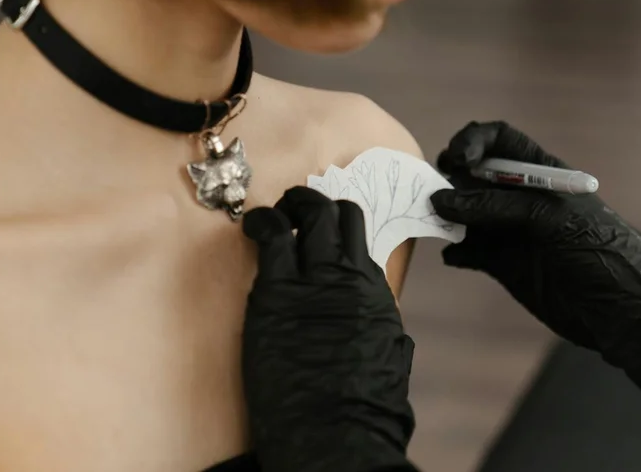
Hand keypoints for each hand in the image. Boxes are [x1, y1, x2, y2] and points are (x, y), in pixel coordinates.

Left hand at [241, 187, 415, 471]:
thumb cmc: (365, 408)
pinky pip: (267, 247)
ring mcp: (307, 284)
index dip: (340, 220)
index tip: (325, 225)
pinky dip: (258, 230)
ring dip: (283, 210)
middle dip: (311, 203)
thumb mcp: (390, 352)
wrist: (334, 436)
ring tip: (270, 216)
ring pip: (297, 220)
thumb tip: (368, 302)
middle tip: (296, 207)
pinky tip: (251, 230)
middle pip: (329, 215)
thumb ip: (377, 316)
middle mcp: (344, 277)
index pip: (358, 229)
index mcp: (373, 289)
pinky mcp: (271, 300)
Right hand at [429, 121, 640, 411]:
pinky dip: (454, 249)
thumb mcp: (550, 218)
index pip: (499, 140)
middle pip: (472, 173)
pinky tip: (454, 254)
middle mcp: (519, 196)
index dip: (472, 141)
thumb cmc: (598, 250)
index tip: (457, 161)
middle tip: (436, 194)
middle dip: (450, 177)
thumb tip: (441, 200)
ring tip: (435, 224)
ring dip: (445, 214)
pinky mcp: (501, 264)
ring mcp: (509, 230)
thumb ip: (496, 206)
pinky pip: (467, 249)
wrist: (623, 309)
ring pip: (464, 211)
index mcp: (539, 172)